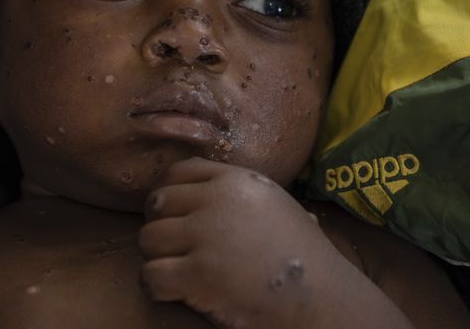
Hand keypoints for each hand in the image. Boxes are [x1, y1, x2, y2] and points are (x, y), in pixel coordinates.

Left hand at [139, 157, 337, 328]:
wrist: (321, 295)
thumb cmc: (302, 253)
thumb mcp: (274, 203)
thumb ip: (239, 192)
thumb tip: (208, 188)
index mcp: (235, 180)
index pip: (178, 172)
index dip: (168, 193)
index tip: (171, 215)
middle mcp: (216, 200)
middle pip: (158, 203)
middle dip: (160, 225)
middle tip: (173, 248)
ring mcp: (205, 236)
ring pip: (148, 238)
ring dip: (156, 257)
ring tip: (176, 270)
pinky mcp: (198, 274)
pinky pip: (150, 274)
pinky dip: (156, 286)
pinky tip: (174, 291)